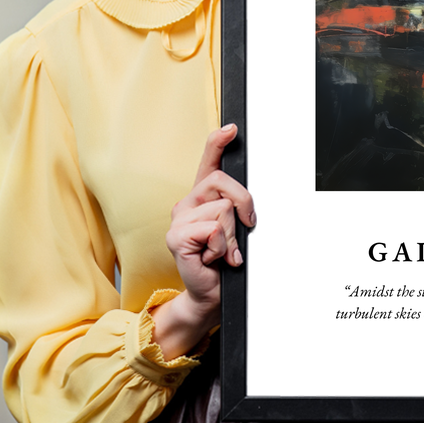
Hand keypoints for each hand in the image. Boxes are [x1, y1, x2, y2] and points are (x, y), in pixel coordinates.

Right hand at [151, 124, 255, 358]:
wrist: (211, 293)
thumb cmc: (224, 261)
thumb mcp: (236, 229)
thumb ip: (237, 209)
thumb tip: (247, 201)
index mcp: (202, 197)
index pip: (208, 162)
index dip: (218, 142)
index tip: (232, 129)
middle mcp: (187, 203)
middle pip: (223, 182)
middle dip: (244, 204)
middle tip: (245, 228)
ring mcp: (179, 219)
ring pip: (223, 209)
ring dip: (232, 235)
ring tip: (223, 251)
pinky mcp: (176, 237)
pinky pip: (213, 229)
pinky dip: (222, 247)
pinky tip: (213, 258)